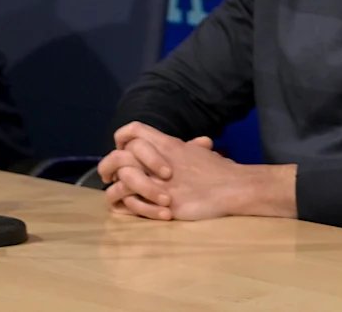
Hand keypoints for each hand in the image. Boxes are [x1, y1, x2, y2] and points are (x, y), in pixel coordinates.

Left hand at [103, 122, 296, 220]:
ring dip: (118, 190)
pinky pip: (131, 204)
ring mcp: (158, 182)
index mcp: (168, 144)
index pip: (132, 130)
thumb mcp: (200, 153)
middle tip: (108, 177)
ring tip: (122, 198)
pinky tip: (136, 210)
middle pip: (118, 156)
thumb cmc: (220, 171)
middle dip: (107, 167)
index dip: (121, 140)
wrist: (234, 187)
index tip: (121, 152)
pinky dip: (128, 208)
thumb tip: (197, 144)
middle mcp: (158, 160)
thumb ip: (189, 147)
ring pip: (121, 181)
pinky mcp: (161, 202)